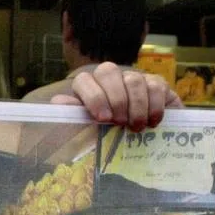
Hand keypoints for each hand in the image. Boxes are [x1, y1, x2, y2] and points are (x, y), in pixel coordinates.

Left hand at [51, 62, 180, 131]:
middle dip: (115, 98)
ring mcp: (133, 78)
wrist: (146, 142)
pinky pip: (155, 86)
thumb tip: (58, 103)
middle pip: (108, 71)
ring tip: (136, 127)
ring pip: (133, 79)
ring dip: (135, 106)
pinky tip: (152, 122)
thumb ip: (76, 116)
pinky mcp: (156, 83)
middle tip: (120, 122)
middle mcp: (109, 79)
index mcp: (89, 89)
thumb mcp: (92, 131)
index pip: (83, 80)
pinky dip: (154, 106)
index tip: (103, 118)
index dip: (93, 97)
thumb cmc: (113, 136)